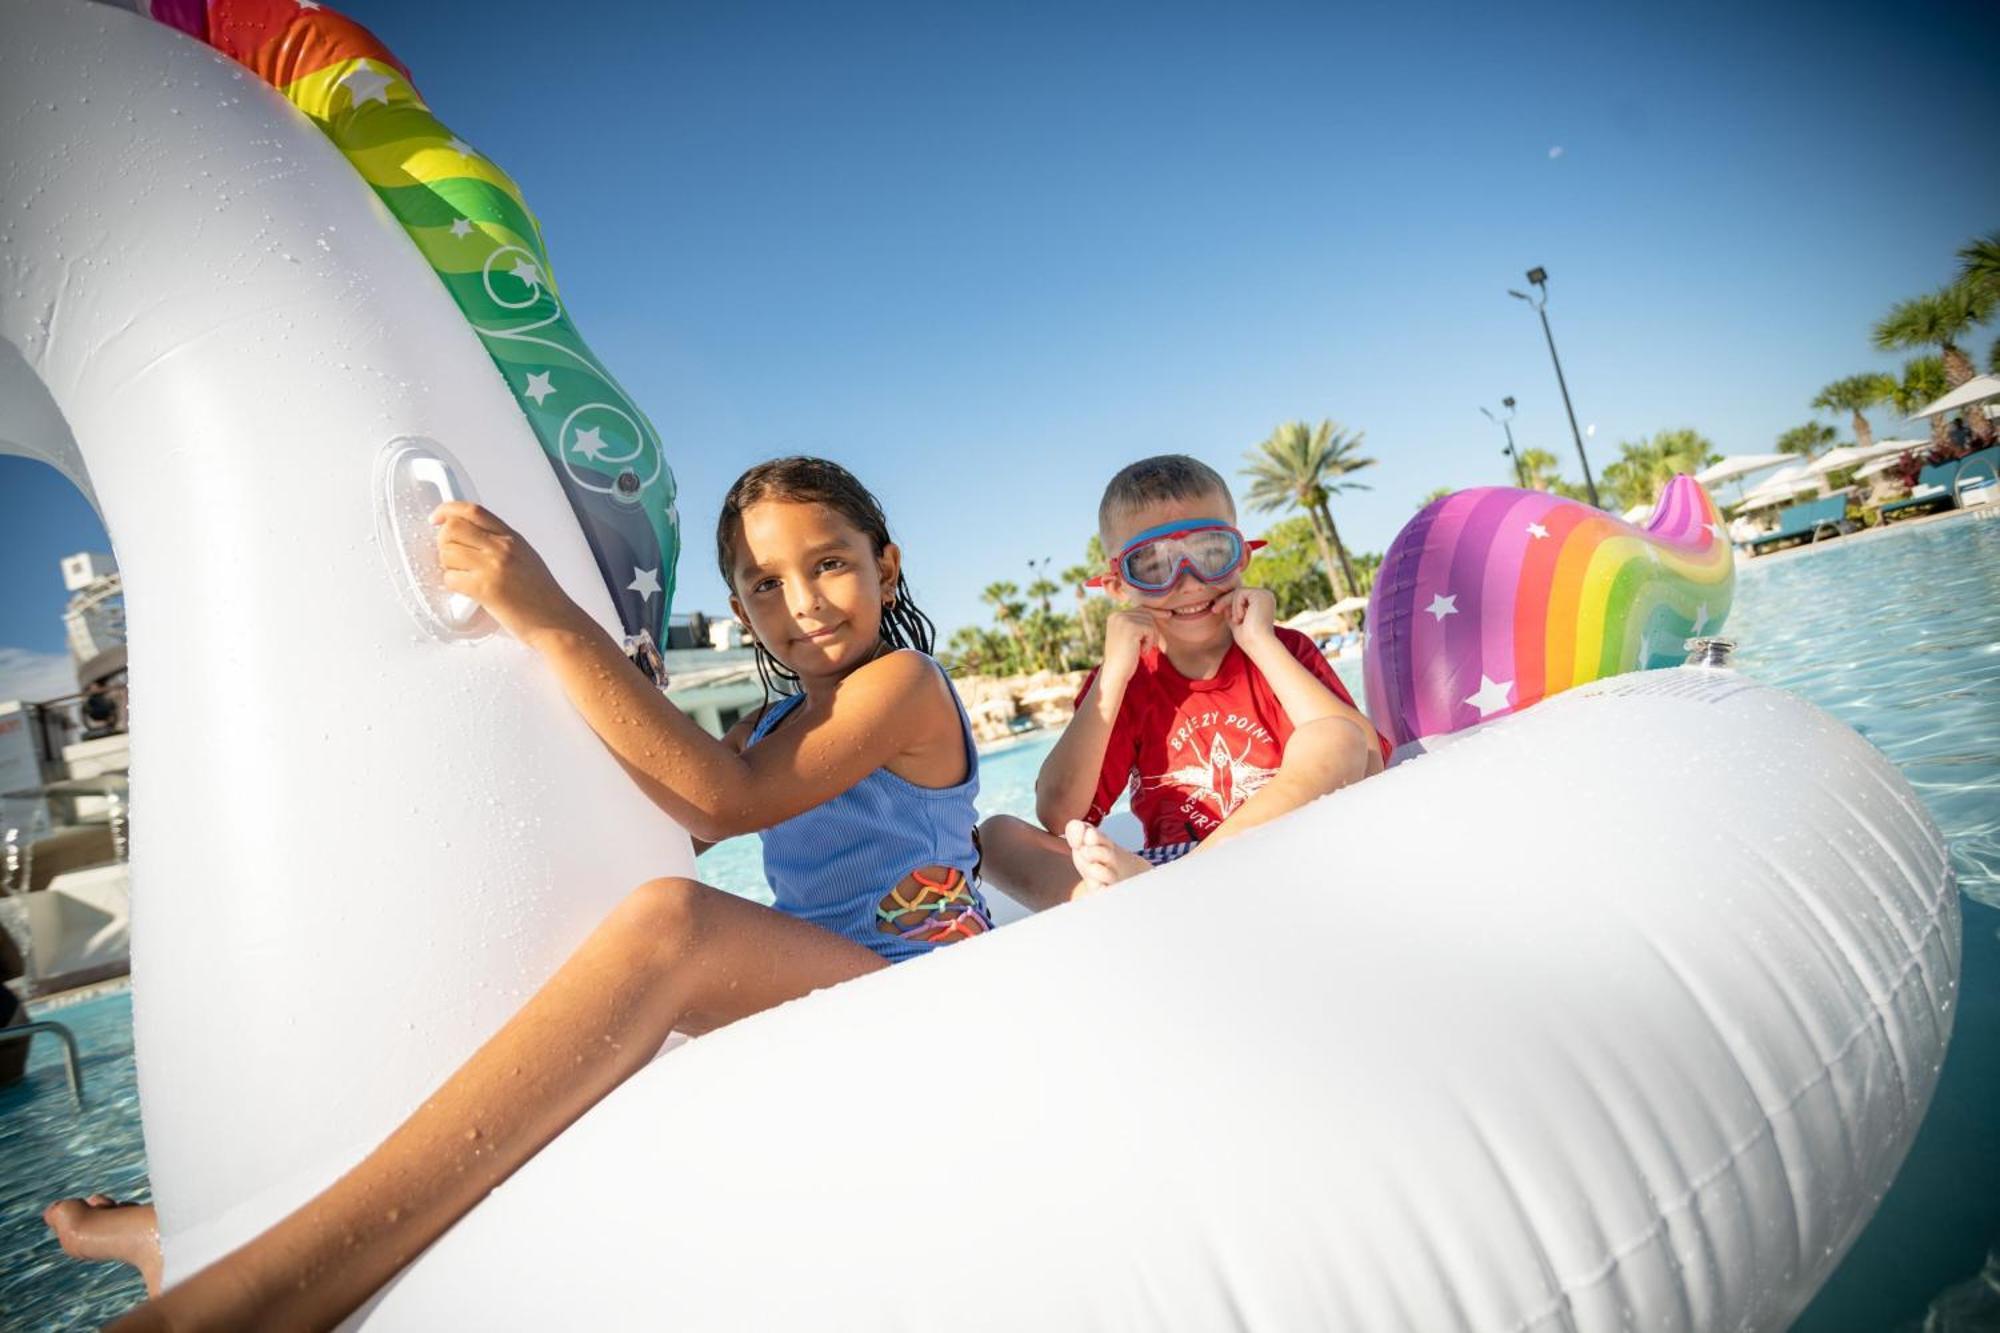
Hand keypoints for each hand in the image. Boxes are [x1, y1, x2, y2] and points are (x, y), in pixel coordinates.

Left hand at [431, 502, 592, 647]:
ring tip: (461, 576)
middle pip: (453, 528)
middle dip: (443, 541)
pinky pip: (450, 578)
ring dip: (447, 565)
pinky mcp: (484, 589)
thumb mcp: (526, 557)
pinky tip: (465, 590)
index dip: (448, 510)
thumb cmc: (543, 596)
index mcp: (512, 538)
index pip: (473, 511)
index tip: (438, 518)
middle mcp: (502, 547)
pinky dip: (452, 584)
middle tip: (450, 555)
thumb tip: (470, 538)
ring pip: (447, 552)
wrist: (557, 621)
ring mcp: (493, 567)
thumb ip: (501, 543)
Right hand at [1098, 610, 1157, 690]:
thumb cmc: (1125, 657)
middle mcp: (1117, 615)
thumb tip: (1158, 611)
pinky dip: (1150, 642)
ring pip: (1150, 621)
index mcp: (1115, 616)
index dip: (1155, 613)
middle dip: (1153, 629)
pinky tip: (1142, 651)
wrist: (1115, 672)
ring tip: (1143, 649)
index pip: (1140, 608)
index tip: (1168, 614)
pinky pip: (1150, 629)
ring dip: (1151, 637)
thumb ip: (1137, 623)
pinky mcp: (1131, 628)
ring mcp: (1123, 620)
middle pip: (1146, 613)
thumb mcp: (1129, 637)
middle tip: (1150, 645)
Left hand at [1220, 586, 1276, 646]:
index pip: (1241, 597)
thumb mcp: (1236, 622)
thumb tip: (1220, 600)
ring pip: (1238, 592)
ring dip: (1232, 607)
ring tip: (1237, 621)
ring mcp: (1265, 594)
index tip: (1215, 610)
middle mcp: (1266, 596)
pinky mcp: (1261, 594)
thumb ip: (1231, 611)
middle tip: (1214, 610)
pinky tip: (1241, 618)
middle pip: (1238, 592)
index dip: (1226, 603)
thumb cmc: (1248, 639)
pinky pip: (1240, 593)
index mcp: (1263, 603)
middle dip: (1225, 601)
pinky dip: (1236, 606)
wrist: (1259, 645)